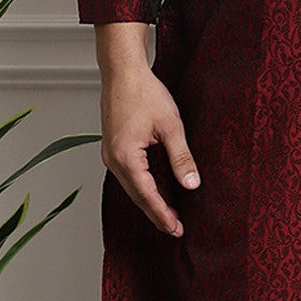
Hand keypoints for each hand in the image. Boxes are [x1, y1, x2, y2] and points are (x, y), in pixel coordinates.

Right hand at [96, 24, 200, 236]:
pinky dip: (142, 185)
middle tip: (174, 228)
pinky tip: (154, 189)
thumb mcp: (170, 125)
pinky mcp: (113, 147)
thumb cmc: (145, 93)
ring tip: (168, 213)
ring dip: (149, 200)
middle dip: (156, 212)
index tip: (176, 229)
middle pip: (136, 195)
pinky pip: (128, 174)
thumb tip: (191, 184)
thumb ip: (181, 157)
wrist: (123, 71)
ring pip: (131, 186)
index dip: (163, 214)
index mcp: (125, 157)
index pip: (147, 195)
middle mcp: (112, 160)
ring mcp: (110, 154)